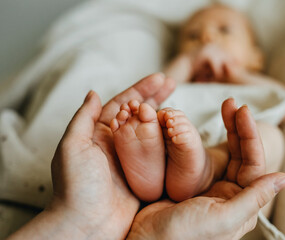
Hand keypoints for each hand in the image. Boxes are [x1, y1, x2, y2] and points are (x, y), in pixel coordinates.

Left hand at [9, 73, 175, 239]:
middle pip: (139, 113)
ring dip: (163, 114)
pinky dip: (167, 138)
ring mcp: (131, 158)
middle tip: (172, 83)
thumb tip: (93, 92)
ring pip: (150, 130)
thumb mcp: (73, 146)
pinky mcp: (143, 173)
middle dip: (155, 97)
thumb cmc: (76, 185)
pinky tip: (177, 128)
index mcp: (99, 134)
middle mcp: (116, 143)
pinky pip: (158, 152)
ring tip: (177, 100)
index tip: (159, 79)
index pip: (122, 104)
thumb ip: (84, 118)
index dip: (140, 89)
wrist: (87, 223)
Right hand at [127, 101, 284, 239]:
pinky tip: (199, 125)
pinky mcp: (188, 182)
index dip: (250, 136)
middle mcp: (228, 194)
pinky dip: (199, 139)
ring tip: (224, 106)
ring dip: (224, 130)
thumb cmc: (184, 237)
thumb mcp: (223, 218)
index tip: (243, 111)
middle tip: (231, 102)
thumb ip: (254, 197)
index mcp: (241, 203)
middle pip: (240, 154)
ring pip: (222, 153)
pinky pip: (199, 156)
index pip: (253, 163)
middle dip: (238, 127)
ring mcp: (208, 187)